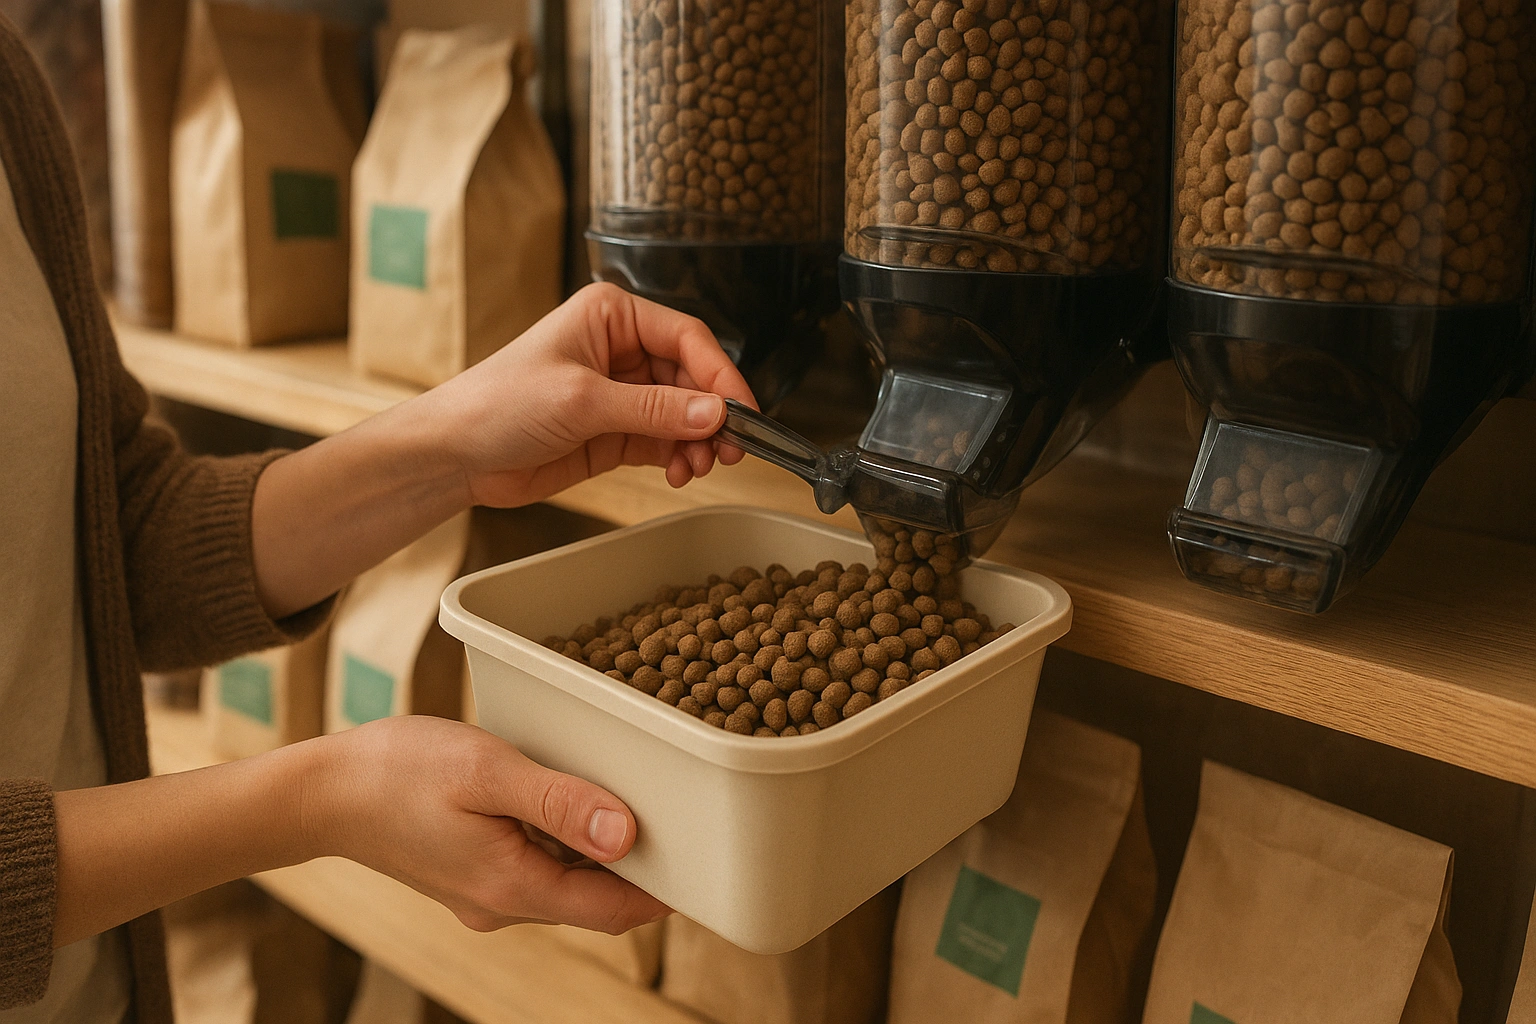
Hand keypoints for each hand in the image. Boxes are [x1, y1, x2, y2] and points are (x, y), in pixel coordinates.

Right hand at [320, 716, 669, 933]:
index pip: (616, 910)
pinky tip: (570, 794)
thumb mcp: (487, 771)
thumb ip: (560, 802)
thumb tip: (628, 834)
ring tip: (634, 794)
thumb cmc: (398, 771)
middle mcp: (504, 905)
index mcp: (514, 889)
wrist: (320, 792)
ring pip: (567, 880)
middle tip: (683, 813)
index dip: (666, 889)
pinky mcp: (471, 874)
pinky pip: (536, 865)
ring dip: (601, 848)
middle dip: (641, 865)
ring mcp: (486, 894)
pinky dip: (564, 838)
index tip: (707, 859)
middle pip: (596, 898)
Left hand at [421, 282, 757, 507]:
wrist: (455, 455)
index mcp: (612, 316)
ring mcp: (621, 392)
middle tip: (732, 450)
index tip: (743, 411)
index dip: (721, 374)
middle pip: (693, 378)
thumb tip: (715, 413)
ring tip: (698, 467)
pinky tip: (679, 473)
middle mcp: (621, 349)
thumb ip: (654, 409)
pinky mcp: (616, 432)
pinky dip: (680, 458)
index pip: (688, 338)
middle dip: (713, 416)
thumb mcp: (582, 400)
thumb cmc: (498, 404)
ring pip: (685, 414)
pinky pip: (666, 441)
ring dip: (699, 442)